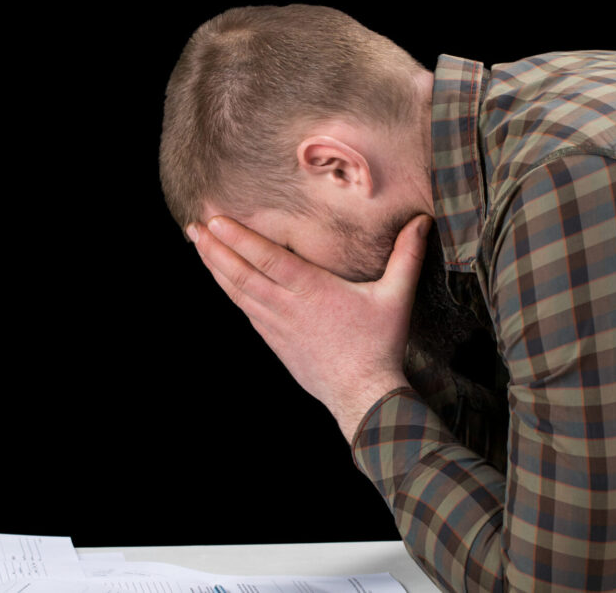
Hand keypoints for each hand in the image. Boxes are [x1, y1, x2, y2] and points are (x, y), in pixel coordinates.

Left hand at [187, 214, 430, 438]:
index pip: (267, 258)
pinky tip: (221, 279)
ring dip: (215, 267)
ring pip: (237, 292)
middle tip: (192, 225)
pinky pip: (245, 311)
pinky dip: (229, 291)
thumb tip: (423, 221)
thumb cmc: (379, 346)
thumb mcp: (396, 298)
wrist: (362, 396)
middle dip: (214, 248)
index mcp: (312, 290)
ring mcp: (276, 326)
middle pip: (241, 273)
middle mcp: (287, 306)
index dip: (239, 238)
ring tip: (197, 245)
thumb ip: (407, 256)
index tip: (215, 220)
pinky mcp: (274, 341)